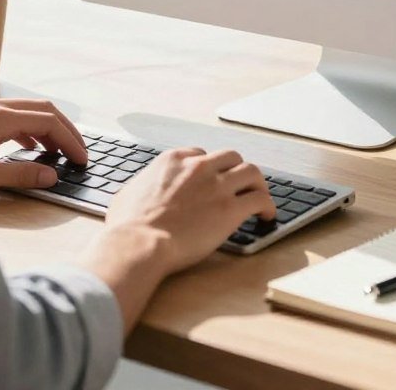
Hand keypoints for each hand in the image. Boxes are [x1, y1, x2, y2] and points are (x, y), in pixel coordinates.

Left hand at [0, 97, 86, 195]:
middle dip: (66, 129)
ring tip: (59, 151)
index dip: (70, 139)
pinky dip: (30, 127)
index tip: (82, 158)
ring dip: (49, 127)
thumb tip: (52, 175)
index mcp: (0, 118)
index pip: (49, 121)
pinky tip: (31, 144)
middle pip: (43, 109)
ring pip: (29, 110)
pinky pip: (14, 114)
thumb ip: (21, 174)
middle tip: (79, 152)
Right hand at [104, 147, 276, 275]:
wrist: (139, 242)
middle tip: (241, 184)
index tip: (212, 180)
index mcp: (173, 160)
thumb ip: (140, 187)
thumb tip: (135, 194)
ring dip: (258, 183)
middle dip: (236, 169)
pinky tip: (267, 216)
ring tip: (261, 197)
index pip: (200, 154)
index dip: (209, 168)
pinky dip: (267, 205)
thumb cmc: (128, 225)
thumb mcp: (128, 194)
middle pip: (230, 157)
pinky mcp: (230, 209)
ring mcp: (216, 186)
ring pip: (251, 171)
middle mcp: (198, 167)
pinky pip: (259, 199)